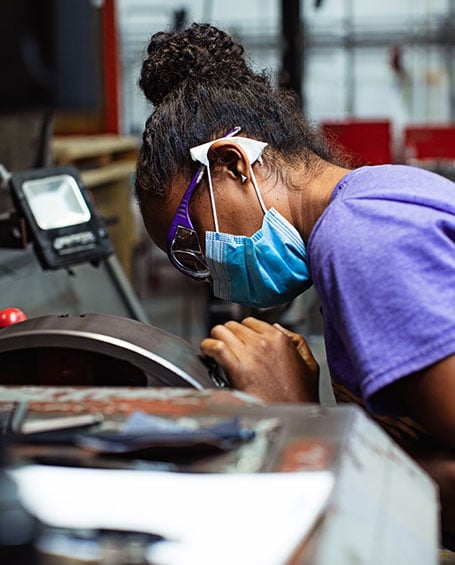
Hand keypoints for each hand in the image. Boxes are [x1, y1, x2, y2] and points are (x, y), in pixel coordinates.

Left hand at [200, 316, 318, 402]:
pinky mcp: (237, 369)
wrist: (294, 418)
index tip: (239, 339)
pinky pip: (216, 347)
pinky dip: (208, 346)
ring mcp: (250, 354)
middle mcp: (263, 343)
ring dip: (216, 338)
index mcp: (280, 339)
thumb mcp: (309, 364)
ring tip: (214, 347)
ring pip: (222, 331)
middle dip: (229, 334)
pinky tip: (208, 352)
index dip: (243, 331)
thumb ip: (296, 341)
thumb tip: (277, 328)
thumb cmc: (300, 396)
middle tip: (226, 346)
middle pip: (234, 326)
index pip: (250, 323)